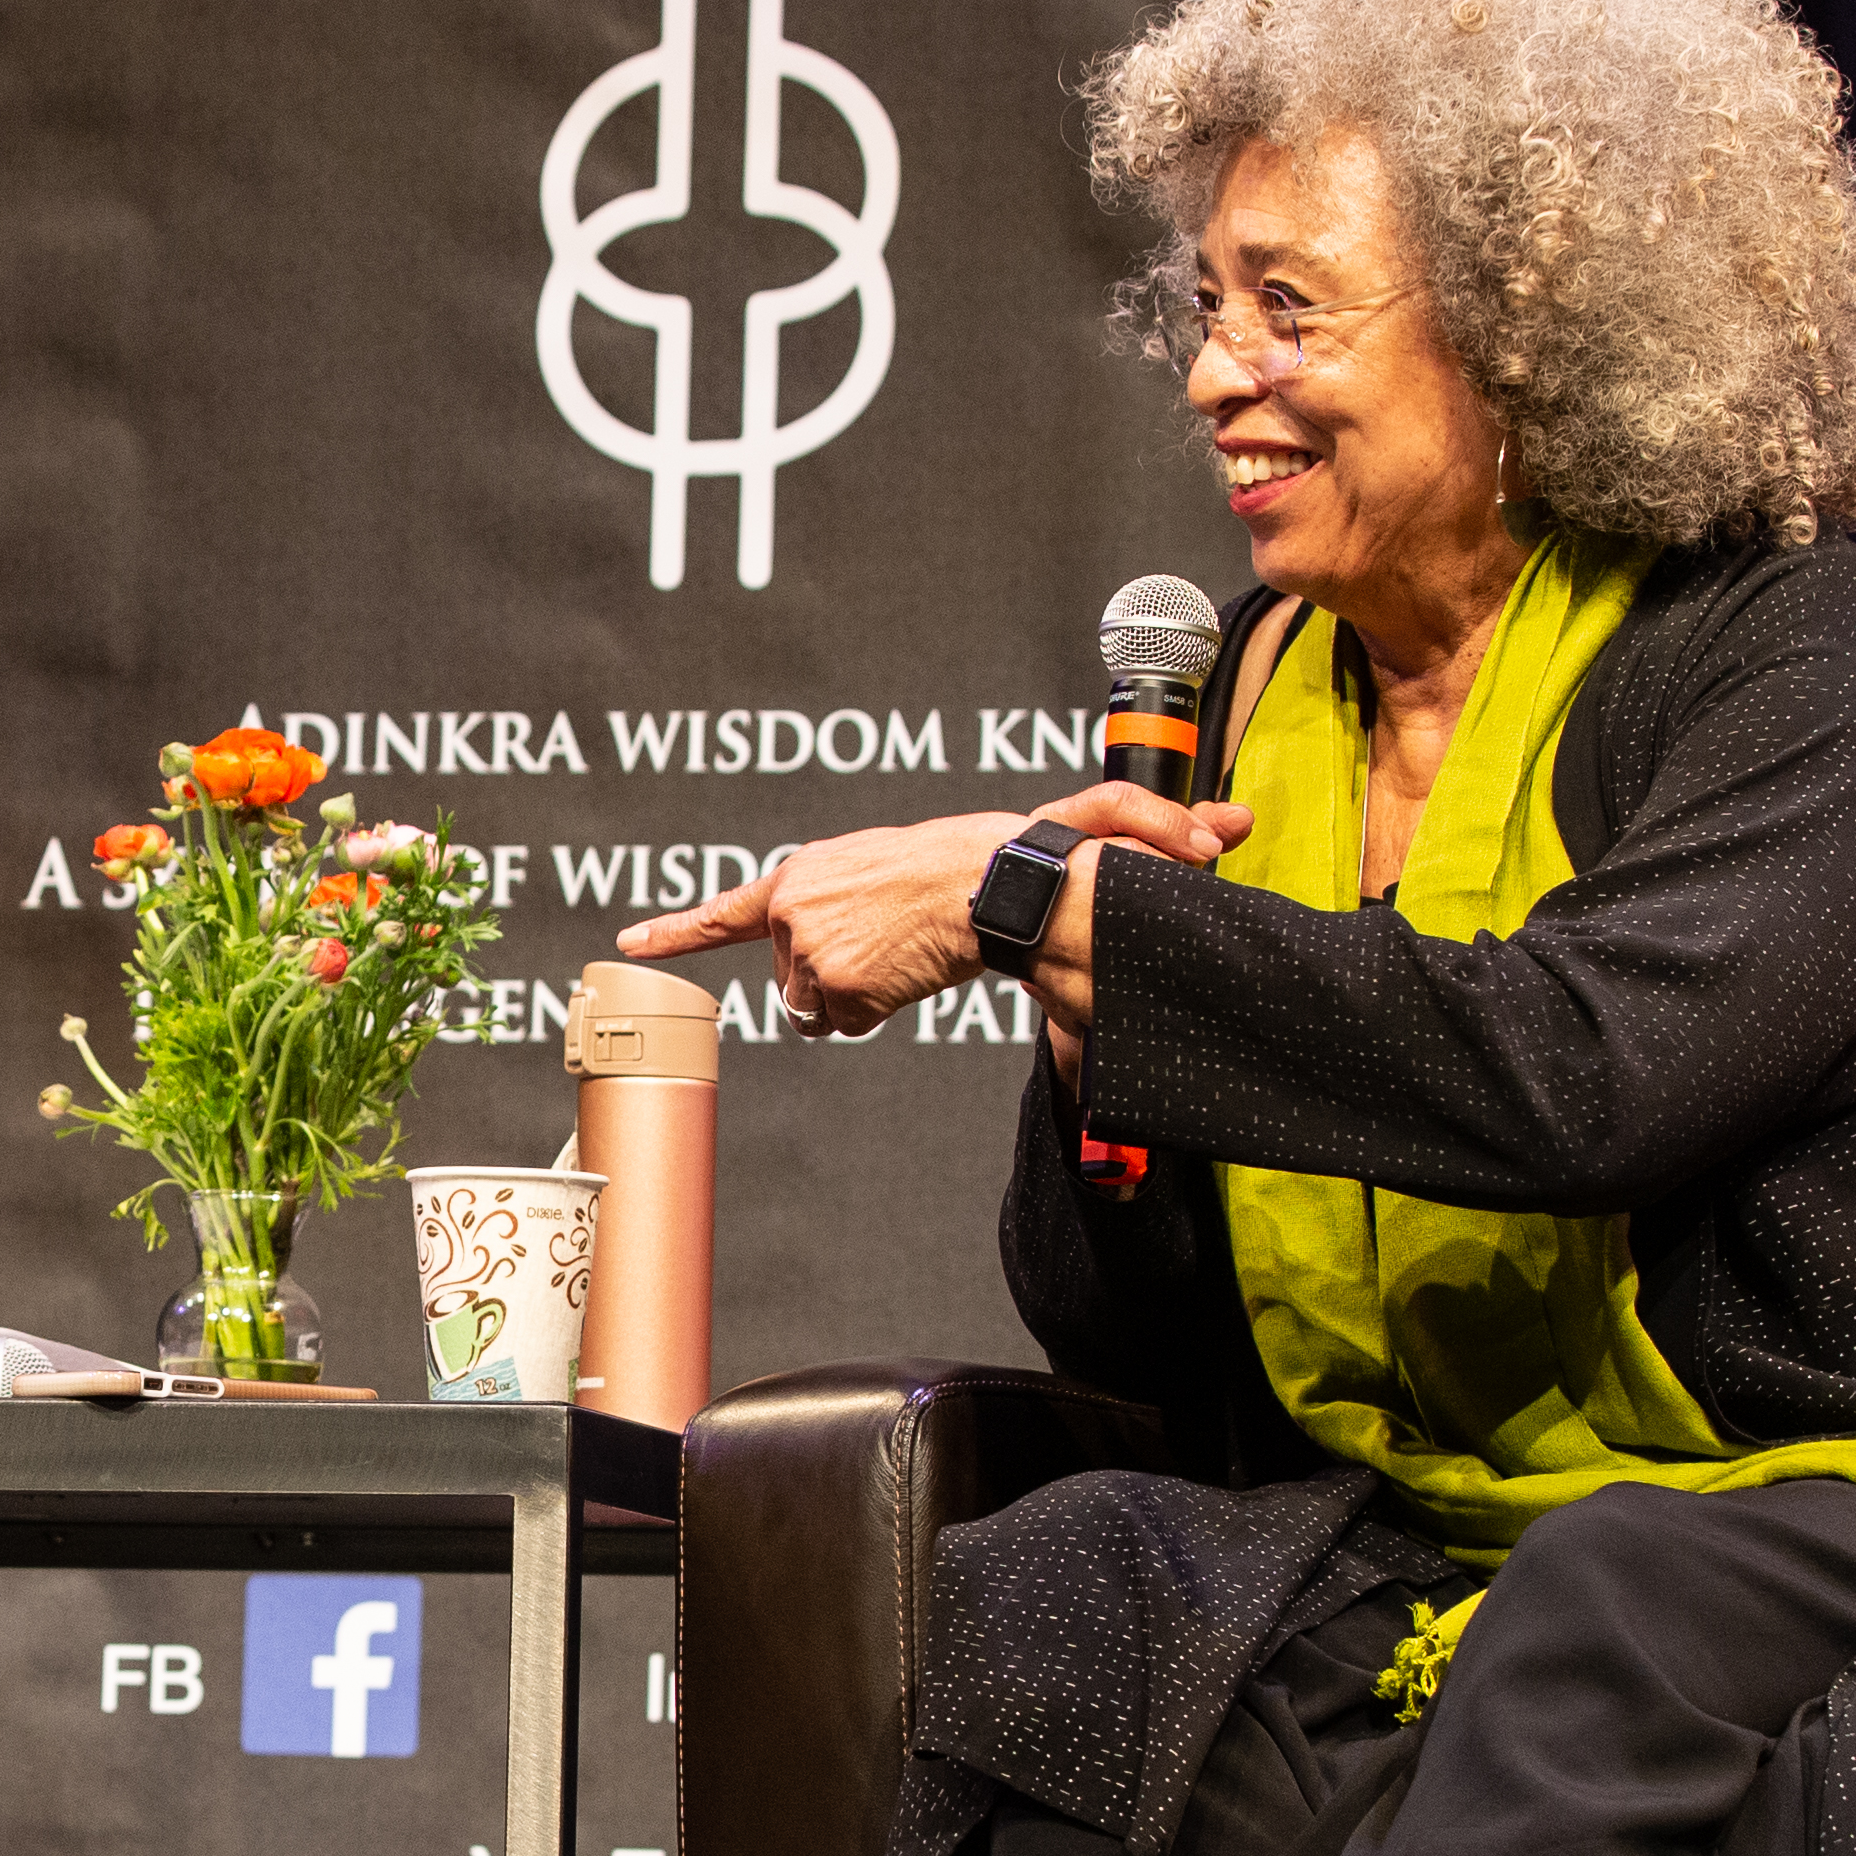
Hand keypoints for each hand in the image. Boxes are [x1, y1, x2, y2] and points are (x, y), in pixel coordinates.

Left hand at [611, 783, 1247, 1038]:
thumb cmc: (1019, 863)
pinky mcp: (815, 968)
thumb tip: (1234, 831)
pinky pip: (834, 1024)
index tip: (621, 951)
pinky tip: (901, 976)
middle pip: (800, 979)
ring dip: (866, 996)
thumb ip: (1095, 830)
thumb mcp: (1004, 850)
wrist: (1015, 886)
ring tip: (915, 956)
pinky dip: (866, 1013)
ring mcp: (797, 933)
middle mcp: (794, 893)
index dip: (676, 933)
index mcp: (820, 869)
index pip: (734, 908)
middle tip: (903, 949)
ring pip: (819, 1007)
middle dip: (848, 980)